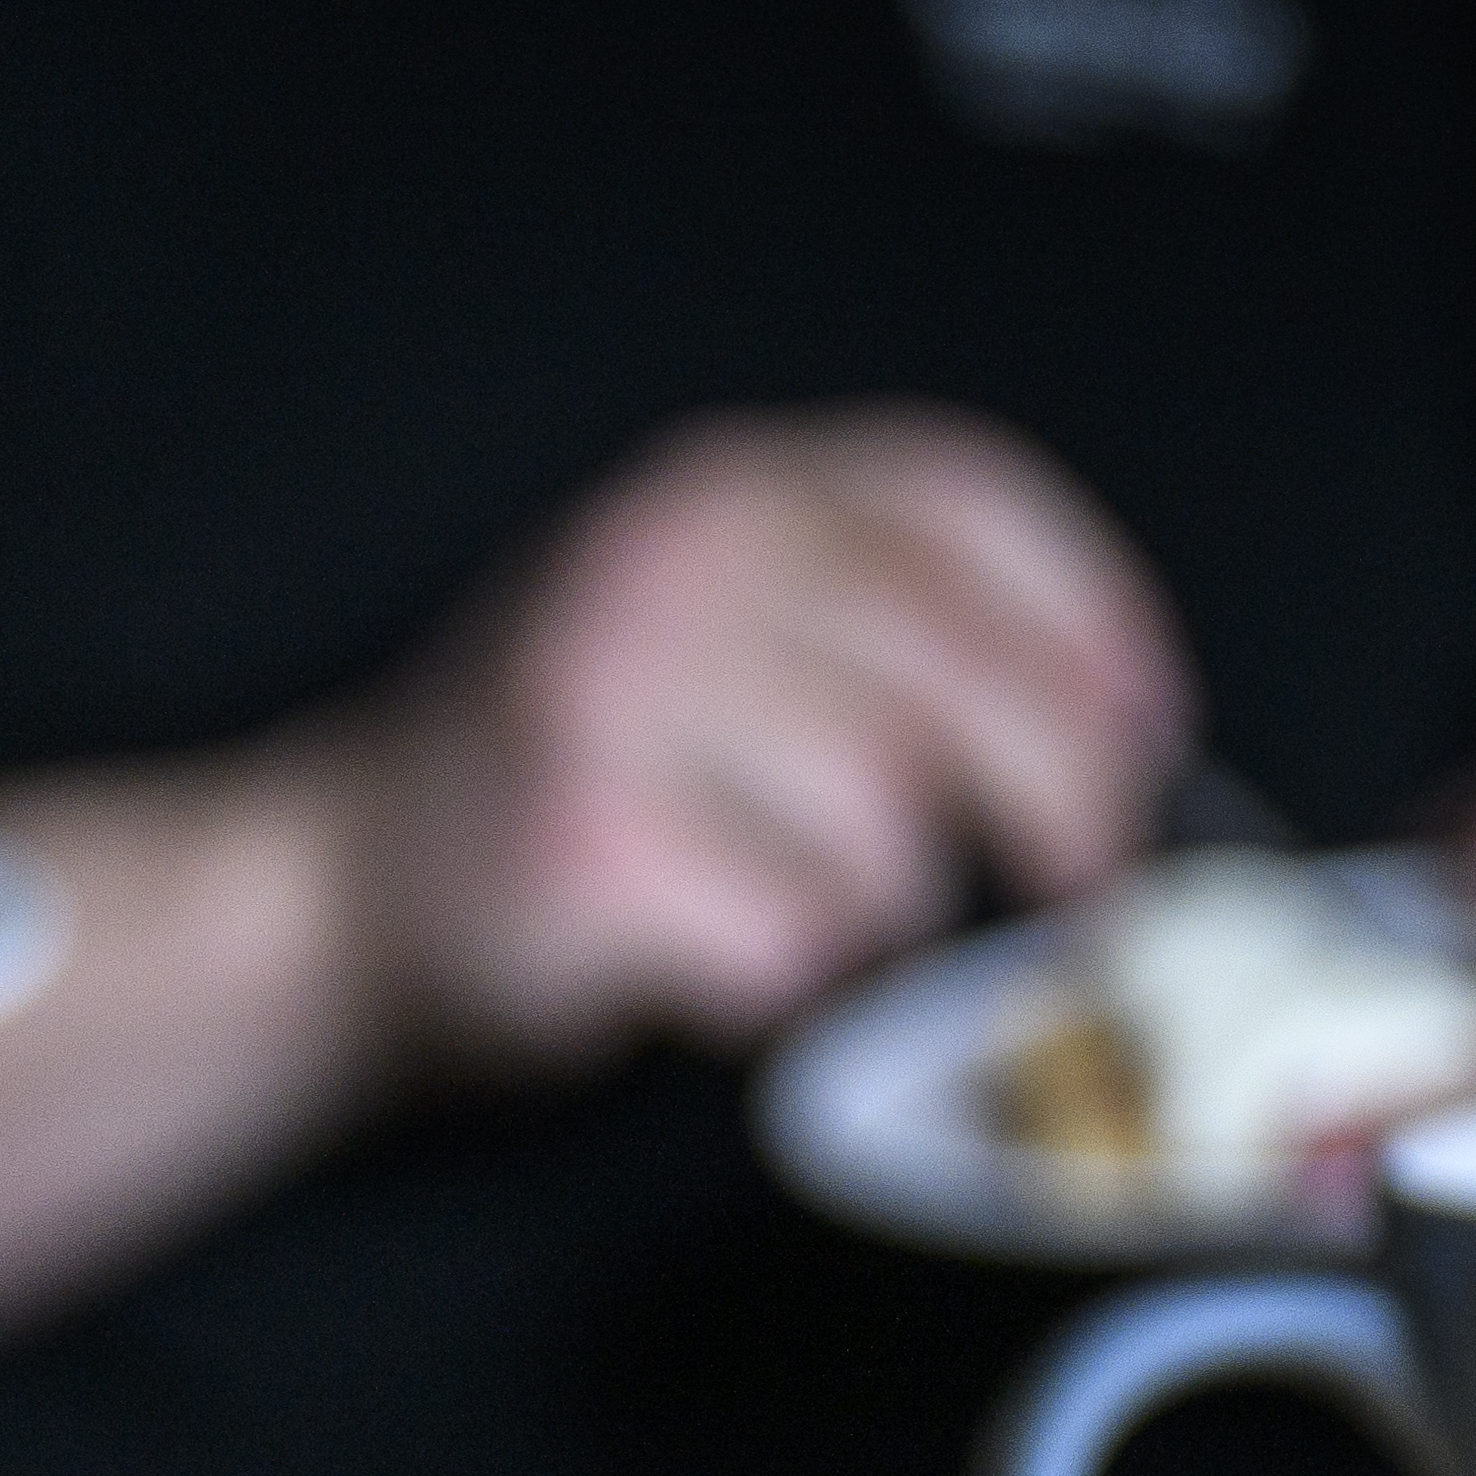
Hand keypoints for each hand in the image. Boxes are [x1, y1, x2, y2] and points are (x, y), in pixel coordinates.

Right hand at [335, 406, 1182, 1073]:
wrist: (328, 892)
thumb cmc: (549, 779)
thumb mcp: (703, 623)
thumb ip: (873, 620)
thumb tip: (1116, 718)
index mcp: (719, 490)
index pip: (973, 505)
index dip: (1094, 621)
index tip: (1147, 723)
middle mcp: (671, 568)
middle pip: (973, 681)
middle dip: (1062, 802)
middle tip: (1080, 881)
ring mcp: (620, 705)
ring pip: (891, 832)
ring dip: (878, 910)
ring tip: (793, 909)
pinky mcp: (588, 853)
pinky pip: (792, 943)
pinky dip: (781, 984)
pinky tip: (712, 962)